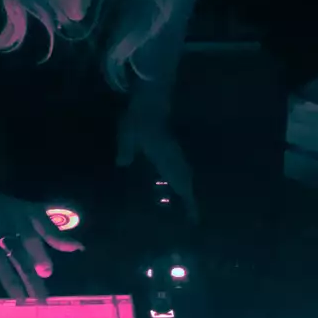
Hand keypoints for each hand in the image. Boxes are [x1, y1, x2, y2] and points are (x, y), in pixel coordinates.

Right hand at [0, 192, 83, 299]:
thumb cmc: (6, 209)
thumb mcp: (32, 213)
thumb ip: (53, 232)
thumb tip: (78, 248)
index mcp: (23, 216)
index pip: (34, 235)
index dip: (41, 253)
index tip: (48, 273)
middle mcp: (6, 225)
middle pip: (19, 251)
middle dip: (29, 275)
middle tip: (41, 299)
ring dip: (9, 279)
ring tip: (19, 300)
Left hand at [117, 101, 198, 221]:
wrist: (150, 99)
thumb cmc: (139, 118)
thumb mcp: (128, 135)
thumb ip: (126, 150)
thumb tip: (123, 165)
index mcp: (166, 159)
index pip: (180, 183)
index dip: (188, 202)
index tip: (194, 219)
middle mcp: (173, 157)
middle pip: (186, 180)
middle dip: (189, 198)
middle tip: (190, 216)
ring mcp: (174, 150)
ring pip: (183, 172)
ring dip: (184, 187)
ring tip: (182, 201)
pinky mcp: (171, 145)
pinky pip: (178, 165)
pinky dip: (178, 176)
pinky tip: (169, 180)